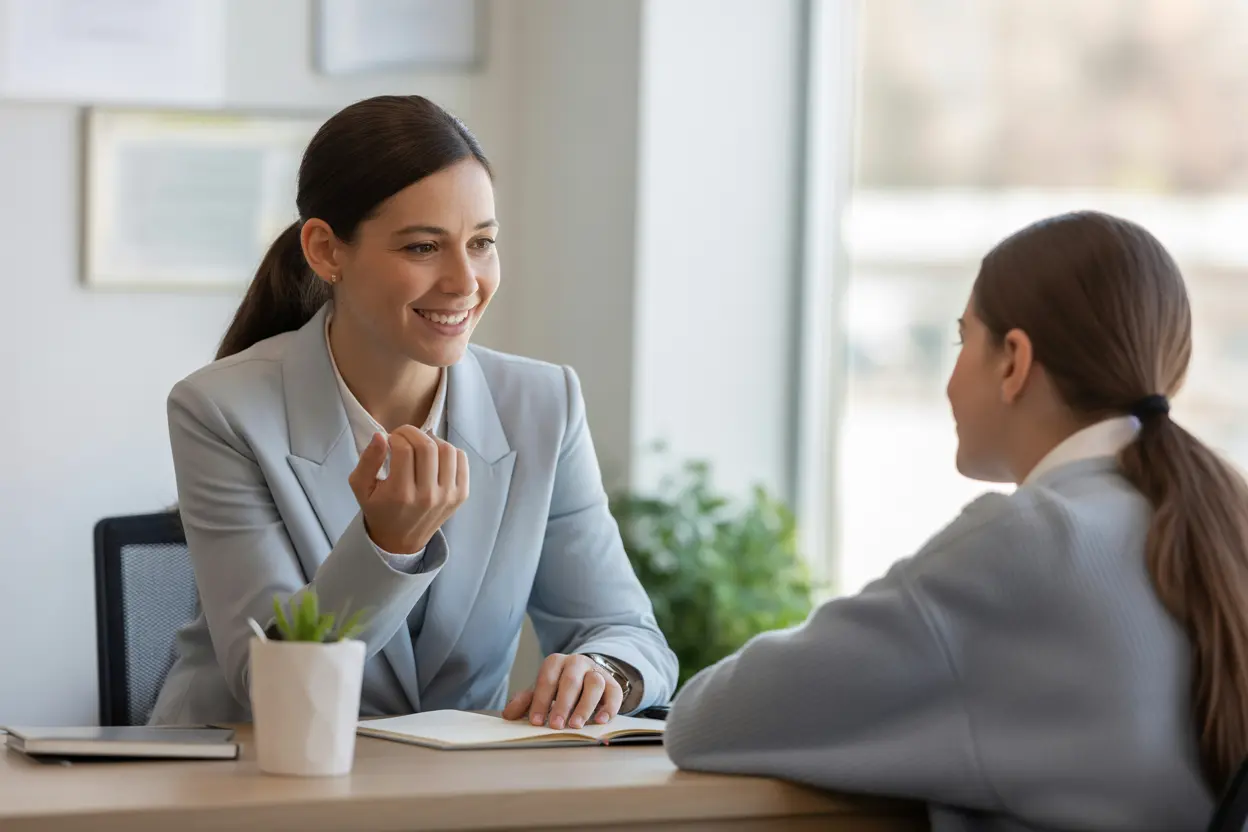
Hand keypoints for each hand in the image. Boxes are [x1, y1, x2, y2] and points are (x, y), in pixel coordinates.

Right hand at [348, 426, 468, 552]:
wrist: (401, 540)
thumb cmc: (379, 509)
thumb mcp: (362, 488)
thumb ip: (367, 460)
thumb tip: (381, 435)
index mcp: (400, 494)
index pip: (404, 449)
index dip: (396, 436)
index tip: (391, 440)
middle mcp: (427, 496)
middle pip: (427, 447)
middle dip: (413, 433)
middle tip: (404, 436)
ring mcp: (448, 495)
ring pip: (447, 450)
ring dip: (432, 440)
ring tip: (420, 446)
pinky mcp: (461, 495)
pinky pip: (461, 459)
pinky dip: (449, 451)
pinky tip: (435, 457)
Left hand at [502, 653, 622, 729]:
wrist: (586, 676)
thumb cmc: (559, 687)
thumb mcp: (541, 691)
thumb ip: (525, 701)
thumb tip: (508, 715)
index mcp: (556, 662)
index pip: (547, 679)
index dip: (540, 700)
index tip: (535, 722)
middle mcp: (577, 663)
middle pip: (571, 681)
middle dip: (562, 704)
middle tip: (555, 726)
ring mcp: (596, 672)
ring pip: (594, 684)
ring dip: (585, 706)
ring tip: (575, 725)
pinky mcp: (612, 684)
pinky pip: (614, 693)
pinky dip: (609, 708)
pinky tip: (600, 721)